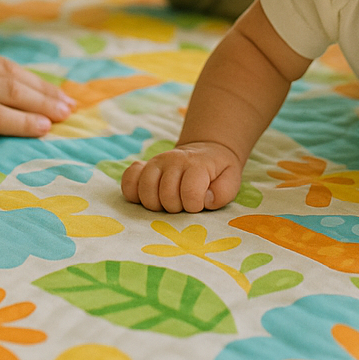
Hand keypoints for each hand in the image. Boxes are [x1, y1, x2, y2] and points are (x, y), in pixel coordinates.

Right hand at [122, 141, 242, 212]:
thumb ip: (222, 193)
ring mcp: (156, 163)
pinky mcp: (143, 167)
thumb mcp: (230, 181)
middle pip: (165, 195)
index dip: (194, 205)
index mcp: (196, 164)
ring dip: (155, 204)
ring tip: (167, 203)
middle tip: (183, 205)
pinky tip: (145, 196)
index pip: (189, 192)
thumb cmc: (218, 172)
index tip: (198, 205)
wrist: (206, 152)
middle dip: (175, 208)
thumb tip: (204, 200)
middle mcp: (173, 160)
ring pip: (144, 190)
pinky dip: (133, 192)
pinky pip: (128, 180)